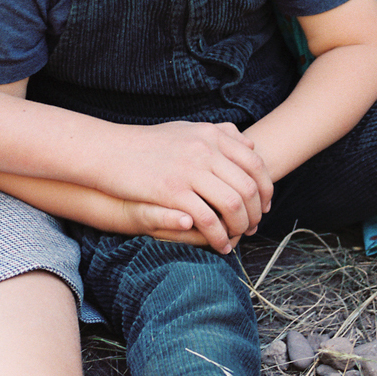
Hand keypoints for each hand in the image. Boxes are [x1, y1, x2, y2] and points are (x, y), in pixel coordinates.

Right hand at [101, 121, 271, 253]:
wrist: (110, 151)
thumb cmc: (148, 144)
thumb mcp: (187, 130)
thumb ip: (219, 136)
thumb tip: (249, 145)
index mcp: (211, 135)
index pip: (255, 163)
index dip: (266, 187)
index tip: (265, 204)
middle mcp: (206, 149)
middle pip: (249, 186)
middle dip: (256, 211)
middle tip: (254, 226)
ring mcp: (190, 169)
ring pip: (233, 204)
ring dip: (240, 226)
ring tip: (237, 238)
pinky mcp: (173, 190)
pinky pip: (207, 218)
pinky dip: (218, 236)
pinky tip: (218, 244)